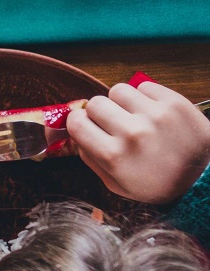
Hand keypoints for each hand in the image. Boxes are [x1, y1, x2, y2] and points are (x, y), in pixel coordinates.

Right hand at [67, 78, 209, 204]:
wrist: (206, 179)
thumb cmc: (160, 184)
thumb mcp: (118, 185)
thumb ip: (90, 159)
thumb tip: (73, 132)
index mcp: (115, 156)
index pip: (76, 121)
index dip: (81, 124)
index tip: (90, 128)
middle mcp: (132, 132)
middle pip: (95, 103)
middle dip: (102, 114)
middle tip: (116, 124)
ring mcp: (154, 115)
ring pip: (118, 90)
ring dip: (123, 102)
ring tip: (136, 116)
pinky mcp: (174, 102)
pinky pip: (144, 86)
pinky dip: (145, 97)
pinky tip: (154, 112)